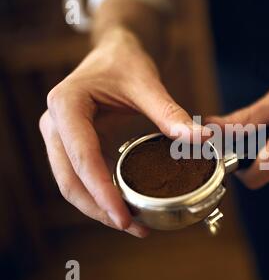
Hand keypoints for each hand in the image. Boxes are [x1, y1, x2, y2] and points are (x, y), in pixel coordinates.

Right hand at [39, 27, 199, 236]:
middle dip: (100, 209)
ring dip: (99, 208)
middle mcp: (55, 125)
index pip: (83, 159)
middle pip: (70, 181)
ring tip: (134, 224)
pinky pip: (83, 177)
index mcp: (66, 106)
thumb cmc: (125, 61)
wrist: (114, 51)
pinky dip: (102, 195)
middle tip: (134, 228)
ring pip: (72, 185)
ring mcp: (61, 137)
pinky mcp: (73, 145)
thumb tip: (201, 140)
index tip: (126, 218)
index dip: (103, 193)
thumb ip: (171, 114)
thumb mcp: (147, 83)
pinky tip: (126, 206)